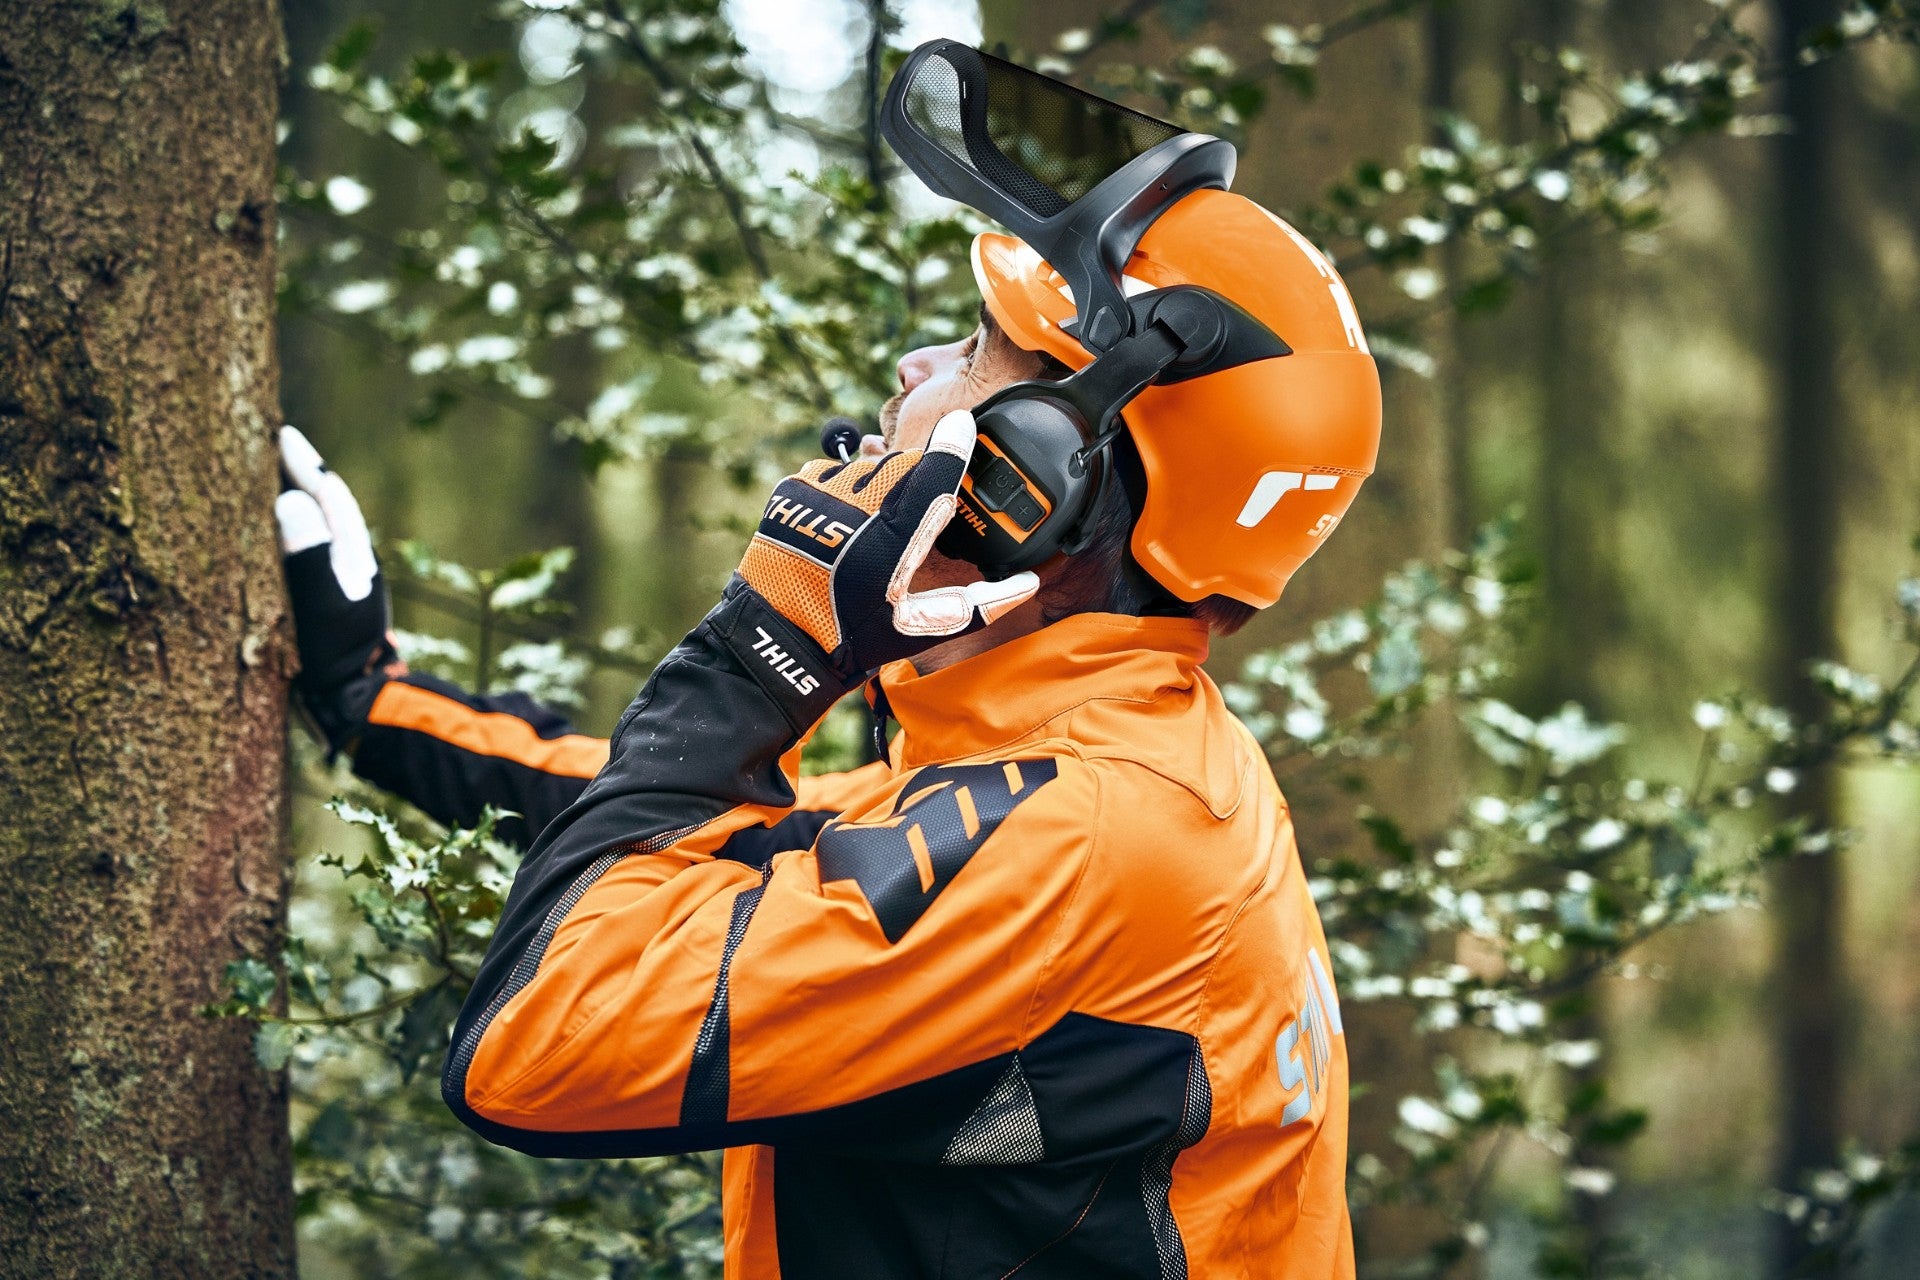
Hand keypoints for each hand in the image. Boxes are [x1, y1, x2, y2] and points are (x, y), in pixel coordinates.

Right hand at [276, 426, 396, 748]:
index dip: (302, 463)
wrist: (360, 712)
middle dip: (295, 476)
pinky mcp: (324, 610)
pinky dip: (282, 541)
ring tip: (257, 483)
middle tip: (263, 446)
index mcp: (352, 554)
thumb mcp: (322, 603)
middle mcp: (349, 565)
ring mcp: (339, 587)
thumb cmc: (340, 658)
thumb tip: (289, 499)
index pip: (328, 494)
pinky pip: (302, 559)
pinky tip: (262, 545)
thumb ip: (308, 552)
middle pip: (322, 507)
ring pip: (313, 532)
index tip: (279, 433)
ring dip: (288, 506)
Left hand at [735, 409, 1038, 681]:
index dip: (953, 445)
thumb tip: (1028, 583)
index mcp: (892, 540)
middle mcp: (854, 508)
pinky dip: (842, 488)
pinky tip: (839, 522)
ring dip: (878, 485)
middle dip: (916, 483)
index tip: (964, 422)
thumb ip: (978, 604)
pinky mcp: (791, 490)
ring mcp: (818, 494)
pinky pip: (832, 469)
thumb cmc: (854, 638)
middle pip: (904, 464)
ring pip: (867, 464)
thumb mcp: (921, 628)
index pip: (932, 475)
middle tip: (910, 523)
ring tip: (869, 529)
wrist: (777, 642)